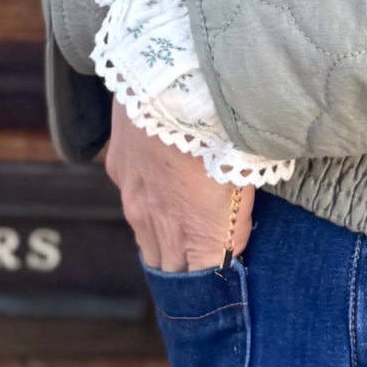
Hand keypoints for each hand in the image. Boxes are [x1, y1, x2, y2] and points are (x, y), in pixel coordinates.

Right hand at [102, 97, 254, 271]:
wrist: (173, 84)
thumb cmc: (223, 130)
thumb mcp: (248, 175)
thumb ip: (237, 217)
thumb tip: (231, 238)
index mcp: (199, 236)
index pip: (204, 282)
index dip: (213, 280)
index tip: (225, 268)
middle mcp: (160, 228)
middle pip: (169, 269)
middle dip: (185, 267)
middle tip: (202, 255)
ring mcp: (134, 200)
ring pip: (146, 237)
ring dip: (163, 236)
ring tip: (183, 221)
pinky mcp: (119, 170)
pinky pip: (133, 196)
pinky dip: (146, 197)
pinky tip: (163, 176)